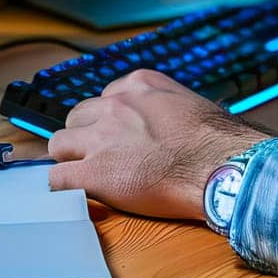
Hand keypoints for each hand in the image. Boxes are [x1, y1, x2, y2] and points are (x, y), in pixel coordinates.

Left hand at [47, 70, 269, 220]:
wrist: (220, 166)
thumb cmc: (216, 141)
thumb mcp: (189, 104)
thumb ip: (163, 107)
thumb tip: (162, 123)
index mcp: (140, 85)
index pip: (104, 98)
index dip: (107, 121)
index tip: (116, 135)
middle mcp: (116, 105)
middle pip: (77, 117)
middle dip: (85, 136)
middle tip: (100, 155)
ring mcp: (102, 137)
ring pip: (59, 144)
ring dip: (70, 158)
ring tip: (87, 174)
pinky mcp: (94, 172)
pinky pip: (57, 178)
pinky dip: (64, 186)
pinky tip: (77, 193)